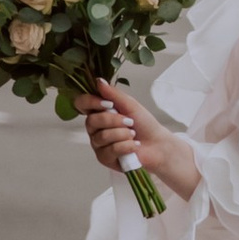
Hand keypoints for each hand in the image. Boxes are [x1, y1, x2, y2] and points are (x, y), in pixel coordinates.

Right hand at [80, 80, 200, 203]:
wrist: (157, 144)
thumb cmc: (144, 123)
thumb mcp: (130, 105)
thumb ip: (113, 94)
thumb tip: (98, 81)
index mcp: (99, 112)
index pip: (81, 104)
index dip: (90, 102)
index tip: (108, 103)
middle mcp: (95, 128)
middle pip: (91, 121)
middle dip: (114, 120)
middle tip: (130, 122)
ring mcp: (98, 144)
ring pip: (101, 137)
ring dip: (123, 134)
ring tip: (133, 134)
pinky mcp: (104, 158)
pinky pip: (109, 150)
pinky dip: (126, 146)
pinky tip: (134, 145)